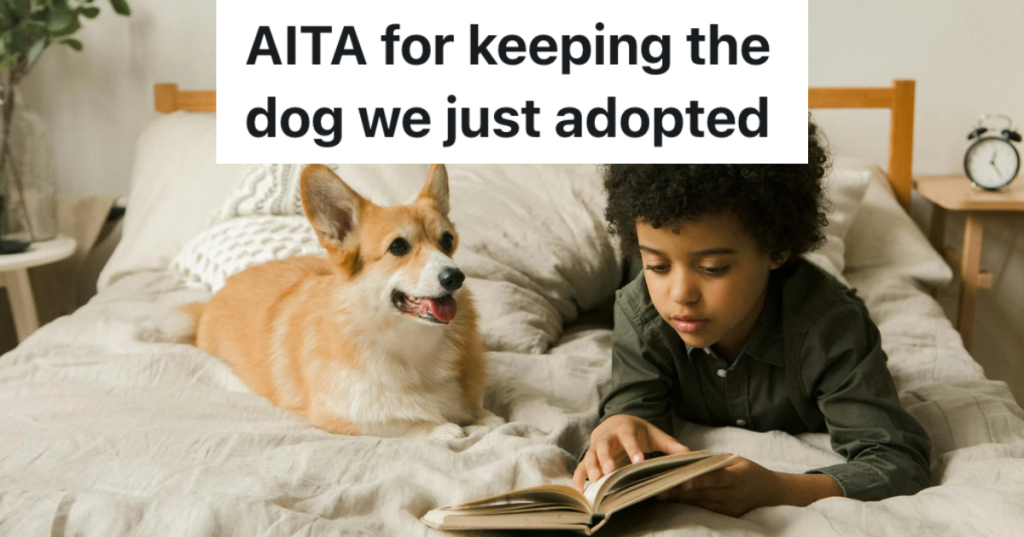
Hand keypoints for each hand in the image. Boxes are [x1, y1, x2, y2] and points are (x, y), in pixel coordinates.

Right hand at [573, 414, 689, 491]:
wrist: (615, 422)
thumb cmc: (637, 432)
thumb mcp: (654, 434)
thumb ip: (670, 444)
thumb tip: (689, 454)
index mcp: (624, 429)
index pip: (628, 438)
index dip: (633, 449)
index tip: (639, 461)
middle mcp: (607, 437)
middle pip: (604, 446)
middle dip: (606, 458)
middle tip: (610, 471)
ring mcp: (595, 447)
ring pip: (590, 456)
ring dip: (591, 468)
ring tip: (596, 480)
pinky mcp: (589, 457)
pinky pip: (580, 468)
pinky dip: (579, 478)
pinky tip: (581, 490)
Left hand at [656, 457, 842, 516]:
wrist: (771, 491)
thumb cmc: (750, 470)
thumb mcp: (736, 459)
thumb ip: (714, 461)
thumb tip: (690, 458)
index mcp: (737, 477)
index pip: (715, 478)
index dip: (699, 479)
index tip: (682, 480)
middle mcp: (733, 495)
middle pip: (703, 492)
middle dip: (679, 489)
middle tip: (657, 485)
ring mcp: (729, 508)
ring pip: (700, 502)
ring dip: (679, 498)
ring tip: (658, 492)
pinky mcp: (726, 515)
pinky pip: (704, 508)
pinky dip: (688, 503)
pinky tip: (672, 499)